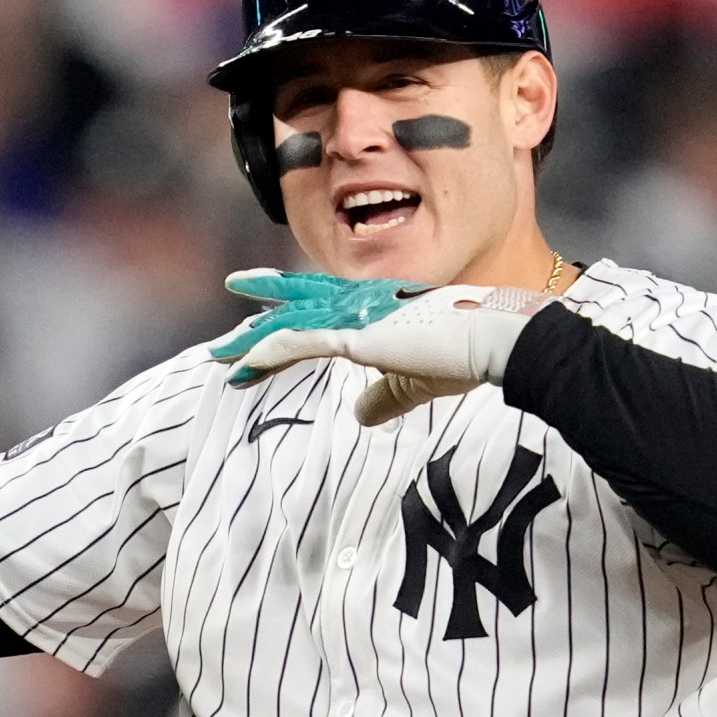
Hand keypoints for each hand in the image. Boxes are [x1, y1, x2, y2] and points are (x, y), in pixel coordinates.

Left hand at [208, 269, 551, 425]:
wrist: (496, 339)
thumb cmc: (468, 355)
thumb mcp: (416, 381)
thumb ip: (384, 397)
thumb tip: (359, 416)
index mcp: (378, 303)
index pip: (325, 302)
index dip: (294, 304)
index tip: (265, 305)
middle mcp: (361, 300)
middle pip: (299, 302)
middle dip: (261, 309)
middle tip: (230, 307)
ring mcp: (355, 314)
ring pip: (288, 323)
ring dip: (250, 341)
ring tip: (219, 356)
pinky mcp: (354, 334)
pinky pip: (296, 342)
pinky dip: (265, 354)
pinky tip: (241, 368)